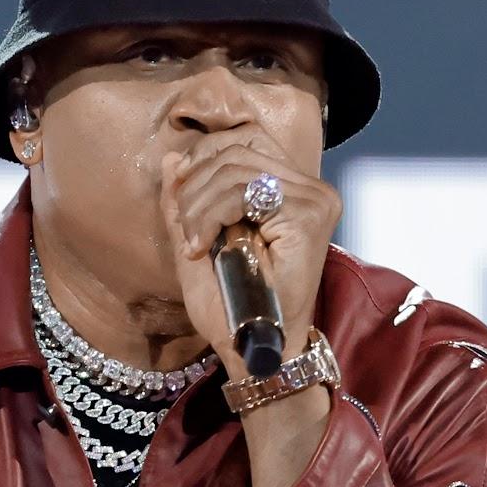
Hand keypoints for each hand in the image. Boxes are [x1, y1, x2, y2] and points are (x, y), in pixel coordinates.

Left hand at [157, 129, 340, 378]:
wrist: (255, 348)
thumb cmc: (232, 305)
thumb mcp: (198, 241)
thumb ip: (185, 201)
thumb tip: (172, 158)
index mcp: (292, 187)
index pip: (245, 137)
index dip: (204, 155)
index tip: (180, 192)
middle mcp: (311, 187)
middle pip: (237, 149)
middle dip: (195, 186)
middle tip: (185, 229)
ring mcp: (314, 200)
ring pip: (236, 170)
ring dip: (198, 206)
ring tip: (193, 243)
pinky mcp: (308, 216)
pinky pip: (243, 194)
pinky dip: (210, 217)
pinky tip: (202, 249)